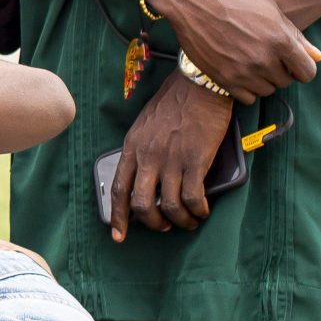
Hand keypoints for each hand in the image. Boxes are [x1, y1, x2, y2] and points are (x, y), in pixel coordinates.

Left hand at [111, 70, 236, 242]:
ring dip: (178, 221)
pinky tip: (202, 211)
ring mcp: (171, 160)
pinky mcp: (195, 161)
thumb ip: (142, 149)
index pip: (118, 188)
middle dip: (151, 223)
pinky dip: (196, 210)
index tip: (119, 235)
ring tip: (188, 221)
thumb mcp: (146, 125)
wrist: (200, 84)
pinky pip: (191, 198)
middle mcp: (147, 156)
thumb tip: (146, 175)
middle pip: (140, 203)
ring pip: (167, 206)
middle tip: (163, 226)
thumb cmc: (175, 102)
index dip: (118, 216)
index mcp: (132, 147)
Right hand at [147, 0, 320, 101]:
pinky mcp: (223, 79)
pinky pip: (247, 98)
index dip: (302, 67)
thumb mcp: (270, 11)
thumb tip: (317, 57)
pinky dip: (246, 89)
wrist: (191, 0)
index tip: (291, 61)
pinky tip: (239, 71)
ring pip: (267, 90)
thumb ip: (296, 36)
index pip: (307, 73)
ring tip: (249, 61)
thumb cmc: (233, 0)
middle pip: (286, 82)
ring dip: (263, 80)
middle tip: (264, 55)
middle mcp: (263, 59)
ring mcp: (242, 72)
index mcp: (280, 40)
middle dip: (280, 70)